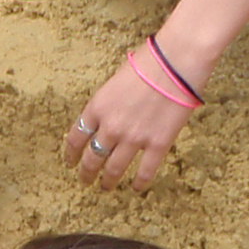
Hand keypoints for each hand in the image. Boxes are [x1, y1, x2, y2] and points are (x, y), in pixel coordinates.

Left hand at [64, 60, 194, 191]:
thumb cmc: (149, 60)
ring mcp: (134, 138)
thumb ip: (108, 103)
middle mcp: (111, 127)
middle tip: (86, 180)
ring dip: (108, 181)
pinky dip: (139, 183)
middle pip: (92, 158)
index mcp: (98, 107)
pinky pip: (145, 171)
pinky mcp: (158, 144)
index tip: (70, 162)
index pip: (76, 138)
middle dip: (86, 172)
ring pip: (114, 169)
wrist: (178, 60)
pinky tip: (137, 188)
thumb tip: (107, 117)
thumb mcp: (116, 79)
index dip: (71, 154)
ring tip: (106, 187)